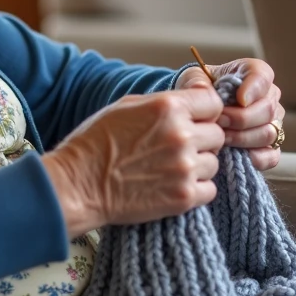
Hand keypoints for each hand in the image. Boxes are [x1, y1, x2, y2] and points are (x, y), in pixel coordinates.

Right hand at [41, 89, 224, 235]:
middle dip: (201, 140)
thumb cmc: (97, 142)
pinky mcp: (184, 197)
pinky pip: (209, 189)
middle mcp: (181, 135)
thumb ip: (165, 102)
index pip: (214, 102)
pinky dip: (195, 190)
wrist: (78, 185)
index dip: (205, 112)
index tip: (196, 120)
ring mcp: (184, 168)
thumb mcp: (127, 106)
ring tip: (169, 168)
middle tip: (175, 148)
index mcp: (168, 107)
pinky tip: (172, 185)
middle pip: (217, 134)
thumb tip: (194, 98)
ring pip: (213, 163)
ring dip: (197, 166)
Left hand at [176, 57, 282, 171]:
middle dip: (241, 118)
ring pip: (268, 133)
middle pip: (267, 109)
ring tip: (220, 137)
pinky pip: (271, 155)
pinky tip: (234, 154)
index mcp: (252, 73)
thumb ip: (198, 82)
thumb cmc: (199, 90)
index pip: (263, 76)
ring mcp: (272, 123)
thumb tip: (203, 90)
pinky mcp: (270, 147)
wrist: (197, 112)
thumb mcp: (193, 79)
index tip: (239, 99)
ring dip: (242, 138)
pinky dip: (253, 157)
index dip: (254, 88)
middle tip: (219, 122)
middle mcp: (268, 97)